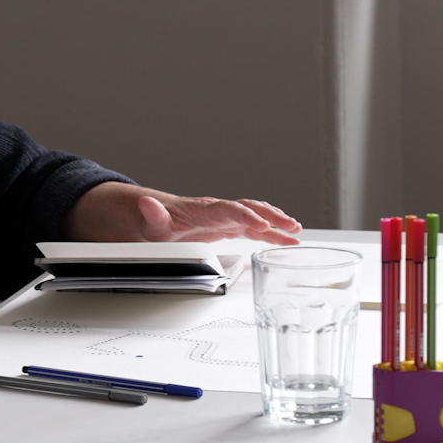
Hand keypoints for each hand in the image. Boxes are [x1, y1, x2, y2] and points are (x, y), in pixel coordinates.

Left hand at [135, 193, 301, 244]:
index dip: (245, 216)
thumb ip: (153, 214)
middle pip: (249, 208)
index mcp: (204, 210)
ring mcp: (226, 218)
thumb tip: (146, 202)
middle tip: (290, 225)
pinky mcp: (229, 227)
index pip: (229, 210)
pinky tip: (288, 239)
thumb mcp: (152, 223)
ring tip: (296, 231)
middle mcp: (219, 211)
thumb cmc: (157, 224)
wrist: (158, 219)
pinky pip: (254, 228)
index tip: (260, 224)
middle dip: (270, 216)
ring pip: (256, 216)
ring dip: (276, 223)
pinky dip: (271, 233)